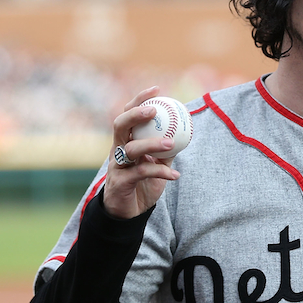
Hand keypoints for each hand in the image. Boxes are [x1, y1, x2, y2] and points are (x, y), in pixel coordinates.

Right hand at [103, 86, 181, 218]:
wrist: (128, 212)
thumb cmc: (142, 184)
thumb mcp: (157, 164)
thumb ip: (167, 149)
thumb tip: (185, 132)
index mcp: (125, 141)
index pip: (127, 114)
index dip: (139, 99)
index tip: (157, 89)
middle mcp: (117, 150)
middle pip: (120, 125)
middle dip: (136, 114)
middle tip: (154, 110)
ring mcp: (117, 166)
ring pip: (130, 149)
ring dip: (151, 144)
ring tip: (171, 142)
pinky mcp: (120, 182)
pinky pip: (141, 173)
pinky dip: (160, 173)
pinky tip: (175, 176)